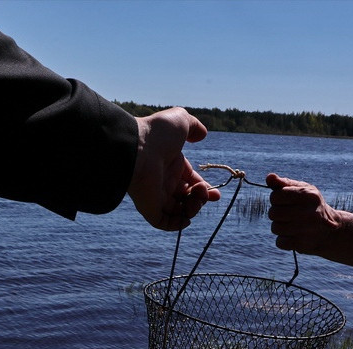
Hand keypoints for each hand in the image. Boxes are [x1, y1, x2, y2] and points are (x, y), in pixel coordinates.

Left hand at [128, 108, 220, 230]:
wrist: (137, 148)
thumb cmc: (158, 134)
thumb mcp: (180, 121)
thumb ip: (194, 127)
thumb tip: (202, 135)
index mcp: (172, 164)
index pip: (190, 181)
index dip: (204, 188)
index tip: (215, 193)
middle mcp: (164, 180)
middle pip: (186, 197)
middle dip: (201, 198)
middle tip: (207, 194)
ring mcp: (155, 195)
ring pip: (178, 211)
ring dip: (193, 209)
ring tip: (197, 198)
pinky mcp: (148, 208)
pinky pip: (162, 222)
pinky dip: (176, 224)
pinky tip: (186, 219)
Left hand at [266, 173, 340, 255]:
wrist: (333, 231)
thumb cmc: (312, 207)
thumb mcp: (303, 190)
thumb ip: (284, 183)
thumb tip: (269, 177)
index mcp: (308, 195)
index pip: (275, 196)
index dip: (277, 199)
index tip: (286, 202)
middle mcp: (309, 212)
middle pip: (273, 213)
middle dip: (277, 214)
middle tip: (289, 215)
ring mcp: (306, 230)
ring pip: (275, 228)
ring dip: (280, 227)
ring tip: (292, 226)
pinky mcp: (302, 244)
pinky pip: (279, 242)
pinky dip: (284, 240)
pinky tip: (294, 236)